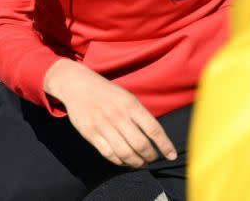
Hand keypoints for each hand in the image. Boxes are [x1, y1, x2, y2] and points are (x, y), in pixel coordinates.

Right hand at [44, 60, 177, 168]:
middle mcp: (118, 115)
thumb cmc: (108, 93)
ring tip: (141, 163)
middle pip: (140, 144)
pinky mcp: (90, 133)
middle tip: (153, 159)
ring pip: (125, 153)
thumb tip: (156, 139)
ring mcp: (103, 125)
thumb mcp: (127, 97)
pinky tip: (125, 162)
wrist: (78, 85)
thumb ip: (140, 115)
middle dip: (150, 157)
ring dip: (137, 162)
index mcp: (131, 104)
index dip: (165, 145)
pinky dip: (120, 162)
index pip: (153, 129)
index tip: (171, 155)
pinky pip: (109, 154)